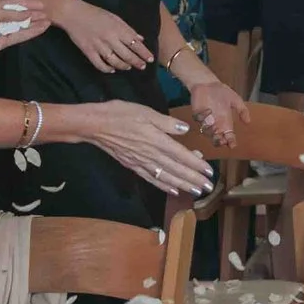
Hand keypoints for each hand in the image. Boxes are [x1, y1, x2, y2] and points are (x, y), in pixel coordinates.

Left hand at [0, 0, 48, 64]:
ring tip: (49, 21)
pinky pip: (19, 36)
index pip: (15, 3)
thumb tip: (29, 14)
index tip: (42, 4)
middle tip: (48, 13)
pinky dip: (31, 33)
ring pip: (21, 26)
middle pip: (20, 15)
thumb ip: (14, 14)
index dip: (28, 3)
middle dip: (33, 14)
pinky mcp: (3, 42)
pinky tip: (41, 29)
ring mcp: (1, 31)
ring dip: (34, 23)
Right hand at [55, 0, 154, 71]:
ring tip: (129, 67)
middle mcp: (110, 39)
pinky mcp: (88, 51)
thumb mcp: (114, 17)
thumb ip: (127, 29)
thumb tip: (140, 39)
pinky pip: (99, 64)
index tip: (150, 59)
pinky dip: (107, 69)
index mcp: (118, 29)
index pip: (135, 44)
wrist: (73, 13)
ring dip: (124, 66)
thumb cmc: (95, 13)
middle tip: (143, 66)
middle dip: (137, 62)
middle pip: (127, 54)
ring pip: (115, 61)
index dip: (144, 53)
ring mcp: (99, 46)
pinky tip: (112, 70)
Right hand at [72, 100, 212, 197]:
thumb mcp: (146, 112)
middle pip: (176, 170)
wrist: (94, 125)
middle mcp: (151, 155)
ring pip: (165, 177)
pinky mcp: (132, 165)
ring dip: (182, 185)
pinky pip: (150, 178)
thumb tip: (185, 129)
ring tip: (196, 192)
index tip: (209, 172)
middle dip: (193, 179)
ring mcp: (141, 162)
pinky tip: (172, 190)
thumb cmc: (120, 114)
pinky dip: (163, 185)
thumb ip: (167, 123)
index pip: (181, 155)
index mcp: (157, 140)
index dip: (196, 165)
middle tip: (208, 187)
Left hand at [187, 78, 248, 147]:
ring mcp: (206, 120)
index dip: (230, 141)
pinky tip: (209, 111)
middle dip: (219, 141)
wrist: (208, 84)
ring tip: (216, 128)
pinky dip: (203, 117)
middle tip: (222, 140)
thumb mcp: (236, 100)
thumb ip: (242, 110)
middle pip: (216, 138)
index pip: (228, 136)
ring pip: (207, 131)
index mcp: (225, 122)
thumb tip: (248, 122)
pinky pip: (199, 119)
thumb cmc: (222, 92)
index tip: (232, 145)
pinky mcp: (197, 114)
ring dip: (211, 131)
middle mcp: (215, 124)